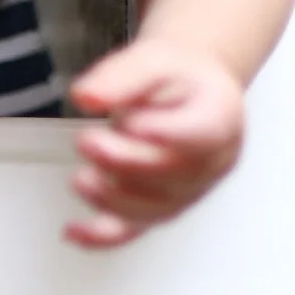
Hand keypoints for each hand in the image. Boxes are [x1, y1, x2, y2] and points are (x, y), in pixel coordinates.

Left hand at [63, 38, 245, 249]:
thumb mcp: (151, 58)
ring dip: (111, 199)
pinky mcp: (159, 209)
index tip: (133, 124)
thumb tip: (86, 96)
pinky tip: (73, 231)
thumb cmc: (176, 79)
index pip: (203, 133)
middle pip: (173, 175)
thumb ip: (120, 76)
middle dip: (125, 163)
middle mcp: (212, 162)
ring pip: (153, 210)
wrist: (184, 92)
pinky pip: (133, 231)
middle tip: (88, 141)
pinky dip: (100, 236)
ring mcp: (188, 191)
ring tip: (81, 178)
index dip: (168, 134)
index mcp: (221, 117)